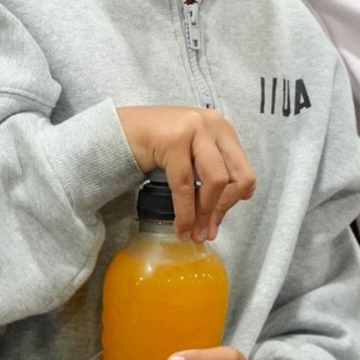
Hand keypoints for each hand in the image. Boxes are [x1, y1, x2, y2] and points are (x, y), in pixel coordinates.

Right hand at [115, 105, 256, 240]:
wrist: (115, 130)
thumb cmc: (154, 143)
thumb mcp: (191, 152)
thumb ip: (214, 168)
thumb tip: (244, 196)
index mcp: (222, 128)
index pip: (244, 171)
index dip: (233, 201)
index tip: (217, 221)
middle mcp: (213, 124)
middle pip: (236, 177)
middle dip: (222, 210)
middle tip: (206, 233)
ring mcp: (195, 128)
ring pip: (215, 181)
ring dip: (204, 214)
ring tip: (193, 234)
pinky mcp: (174, 139)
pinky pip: (185, 185)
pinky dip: (185, 212)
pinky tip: (180, 228)